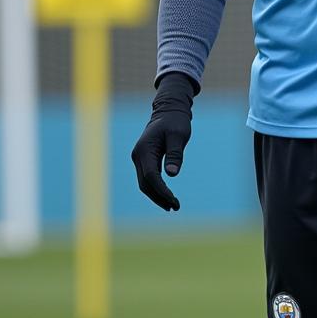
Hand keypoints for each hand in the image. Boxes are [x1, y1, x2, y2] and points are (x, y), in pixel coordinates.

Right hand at [131, 72, 196, 211]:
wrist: (169, 110)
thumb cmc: (175, 121)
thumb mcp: (178, 135)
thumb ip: (175, 154)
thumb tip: (171, 175)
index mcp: (145, 150)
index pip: (151, 177)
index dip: (162, 191)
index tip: (174, 201)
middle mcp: (138, 156)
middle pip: (145, 184)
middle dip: (159, 197)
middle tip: (175, 207)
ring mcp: (139, 158)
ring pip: (144, 183)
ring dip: (157, 195)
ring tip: (172, 206)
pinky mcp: (144, 160)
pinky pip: (147, 178)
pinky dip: (156, 188)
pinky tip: (166, 196)